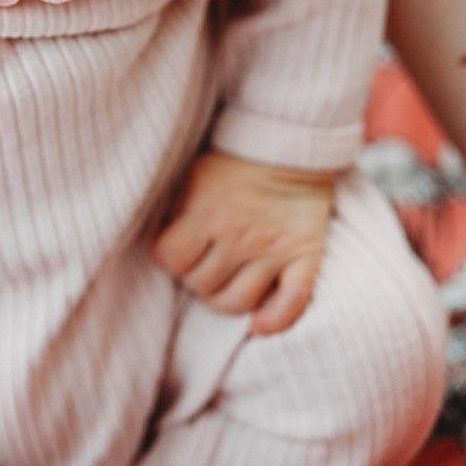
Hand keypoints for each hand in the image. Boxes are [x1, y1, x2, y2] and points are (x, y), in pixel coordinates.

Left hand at [151, 150, 336, 333]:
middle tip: (201, 264)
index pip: (171, 259)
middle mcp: (239, 236)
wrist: (290, 141)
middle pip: (203, 286)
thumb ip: (176, 208)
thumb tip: (162, 243)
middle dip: (195, 279)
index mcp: (206, 213)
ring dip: (226, 301)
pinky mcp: (304, 255)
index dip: (167, 257)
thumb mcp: (194, 173)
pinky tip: (259, 324)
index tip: (173, 249)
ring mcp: (273, 250)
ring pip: (239, 302)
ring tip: (224, 285)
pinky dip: (275, 319)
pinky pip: (291, 302)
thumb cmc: (235, 157)